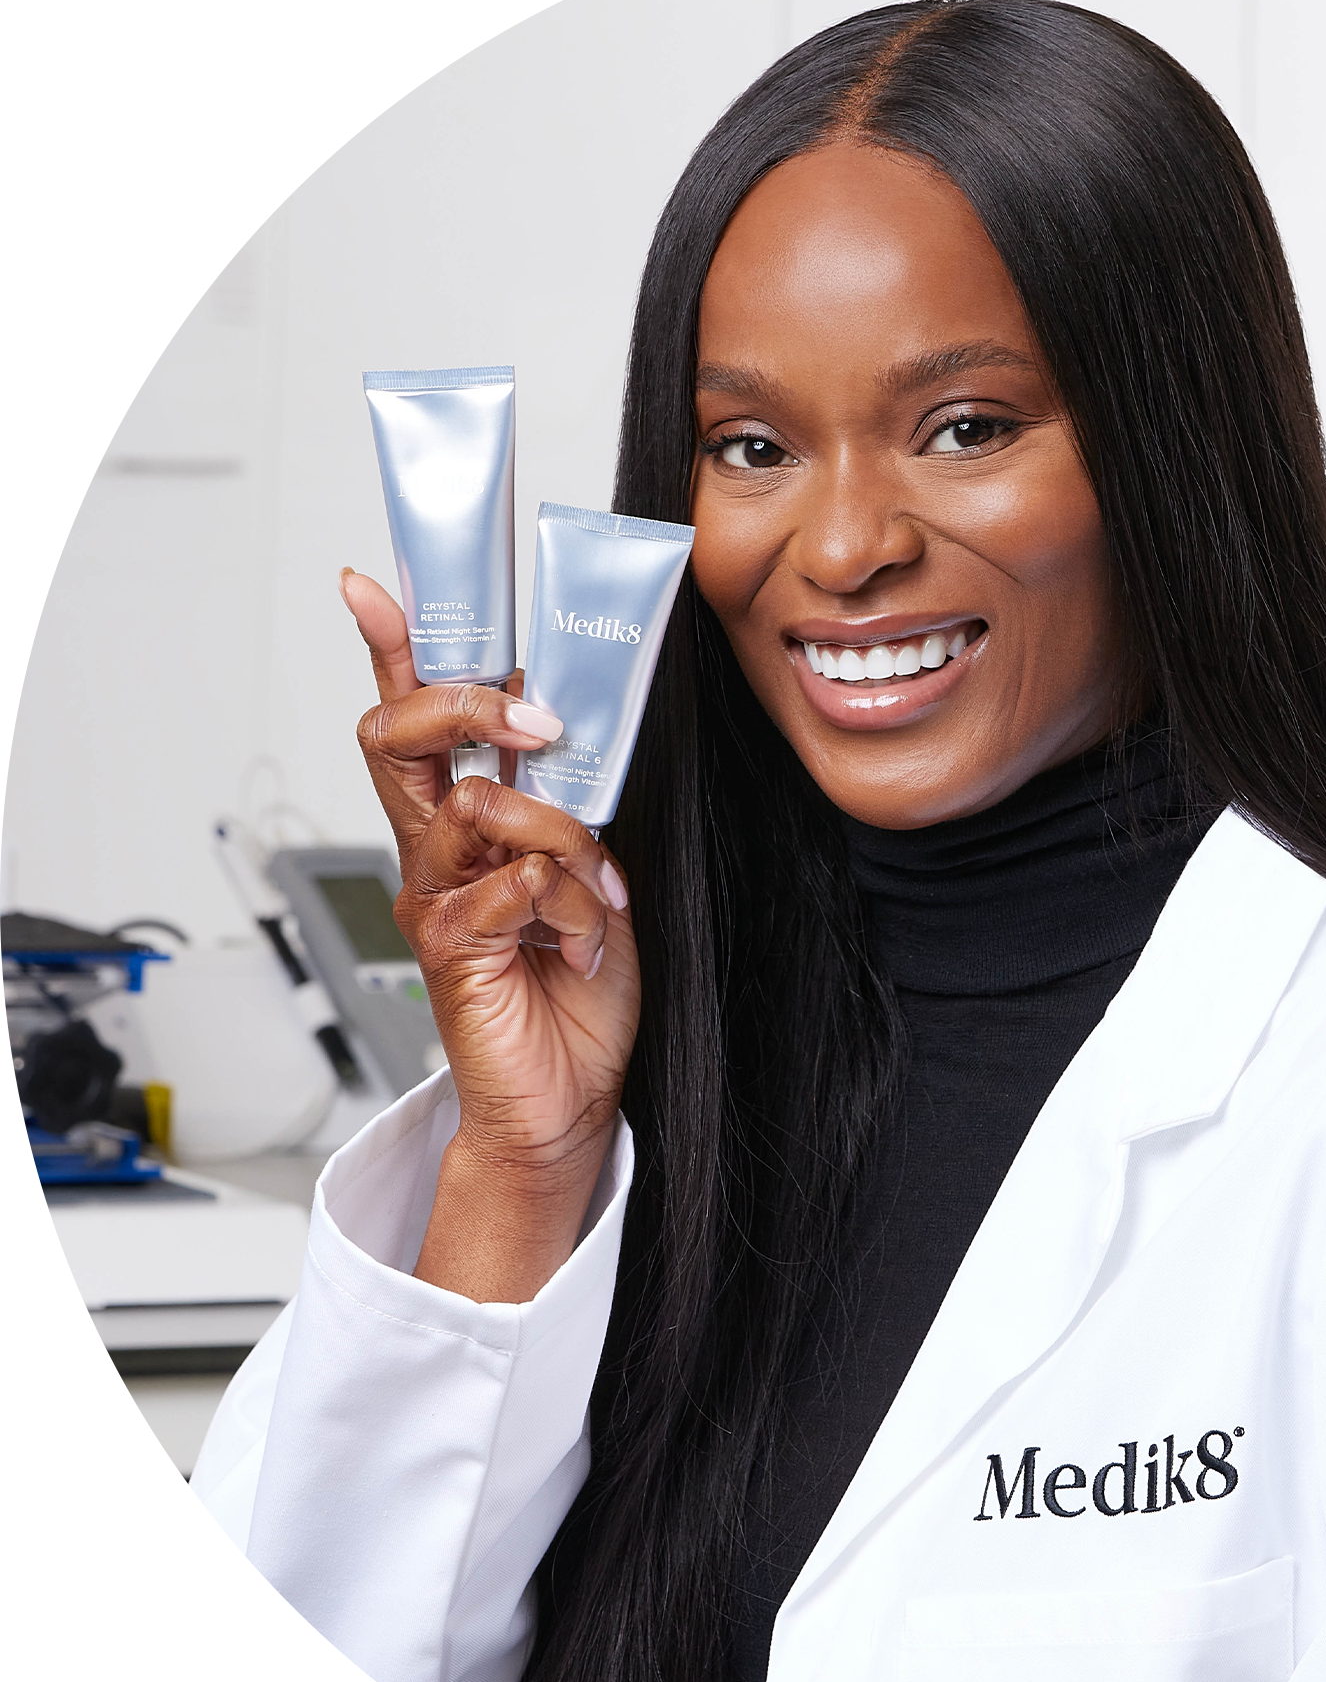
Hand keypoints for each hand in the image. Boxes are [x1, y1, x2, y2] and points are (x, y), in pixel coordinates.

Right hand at [342, 569, 641, 1301]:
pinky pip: (515, 883)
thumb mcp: (586, 874)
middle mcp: (434, 856)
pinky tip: (583, 947)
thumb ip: (565, 808)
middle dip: (466, 706)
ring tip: (598, 894)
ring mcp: (436, 900)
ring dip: (565, 837)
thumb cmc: (574, 989)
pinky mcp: (452, 949)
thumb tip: (566, 734)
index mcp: (462, 829)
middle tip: (531, 720)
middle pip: (399, 738)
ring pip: (483, 806)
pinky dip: (571, 907)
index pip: (412, 723)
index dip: (392, 650)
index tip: (371, 584)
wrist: (566, 1096)